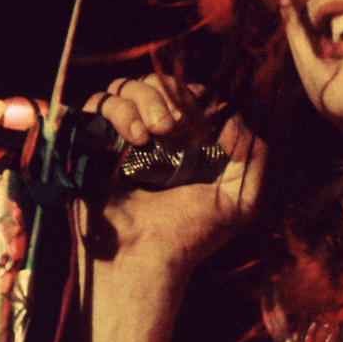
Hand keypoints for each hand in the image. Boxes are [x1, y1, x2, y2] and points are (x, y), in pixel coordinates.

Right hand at [79, 74, 264, 274]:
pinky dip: (117, 112)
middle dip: (167, 95)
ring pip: (126, 86)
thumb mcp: (240, 198)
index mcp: (186, 140)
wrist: (143, 260)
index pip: (189, 92)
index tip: (199, 123)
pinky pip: (96, 104)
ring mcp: (118, 136)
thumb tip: (237, 112)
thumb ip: (253, 154)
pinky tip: (133, 140)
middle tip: (172, 127)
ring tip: (150, 136)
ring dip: (142, 100)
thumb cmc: (190, 234)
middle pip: (156, 81)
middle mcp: (151, 133)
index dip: (195, 97)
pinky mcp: (89, 142)